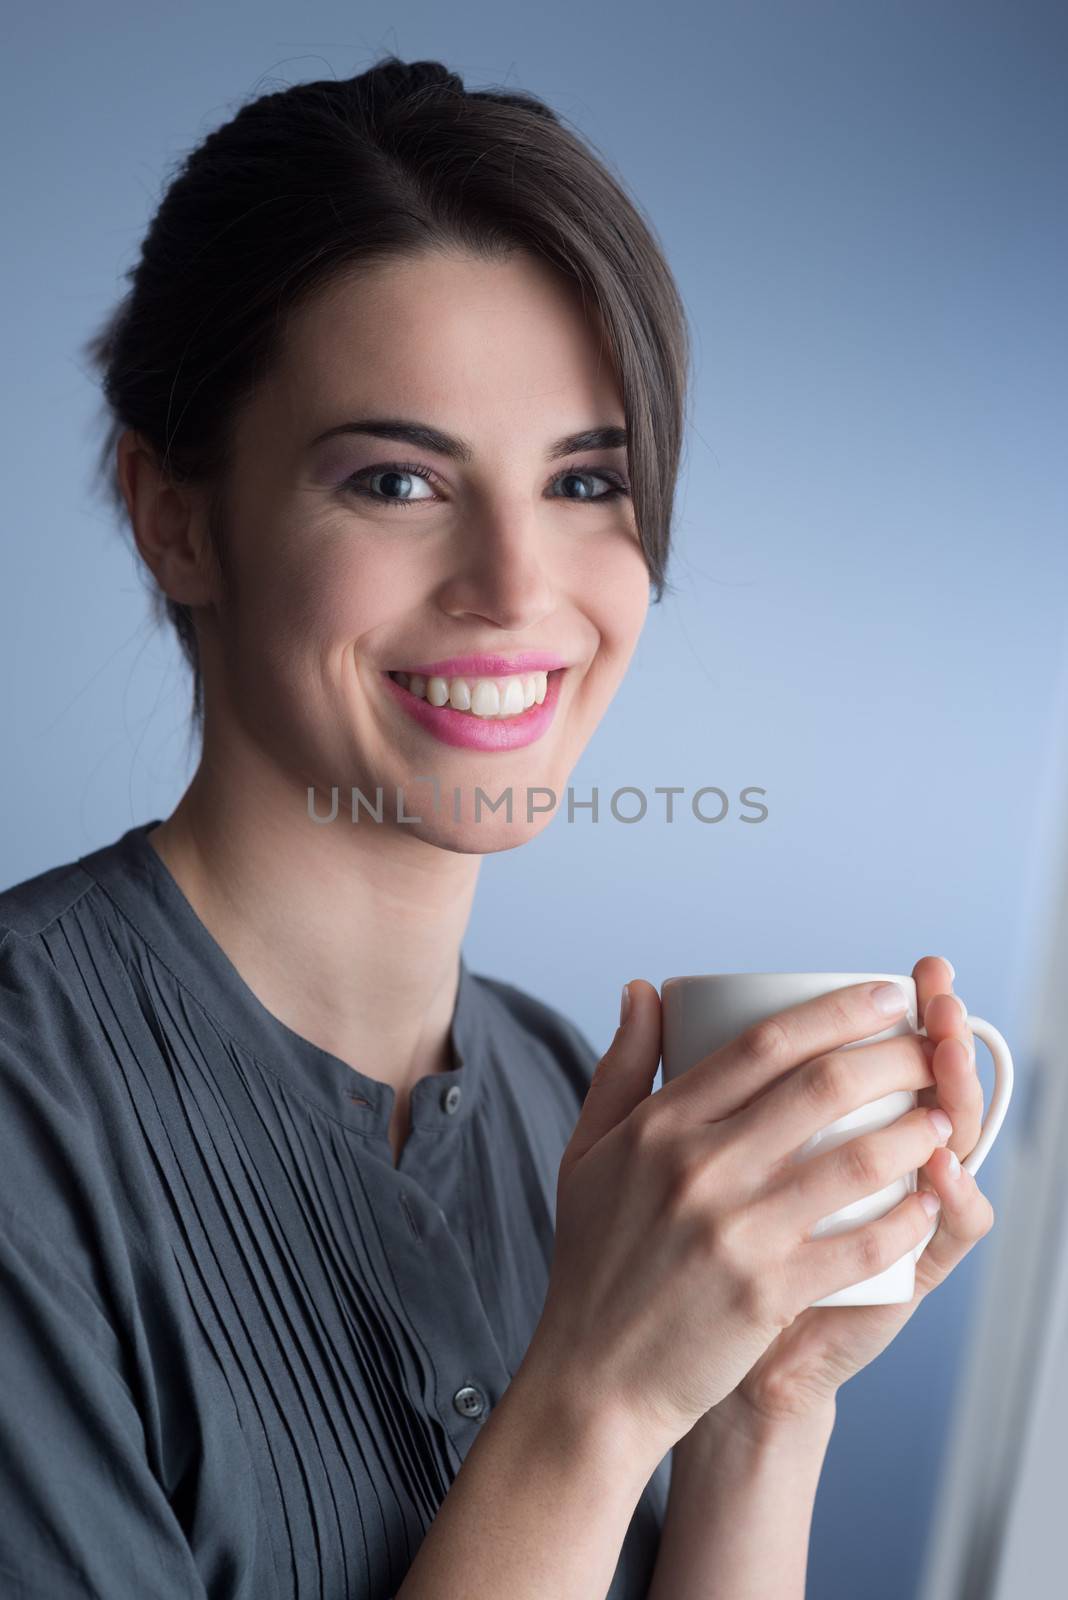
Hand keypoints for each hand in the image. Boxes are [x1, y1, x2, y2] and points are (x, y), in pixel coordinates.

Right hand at [528, 973, 956, 1466]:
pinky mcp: (767, 1294)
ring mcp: (737, 1232)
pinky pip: (860, 1244)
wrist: (594, 1379)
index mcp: (659, 1126)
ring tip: (939, 1120)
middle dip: (894, 1057)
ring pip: (856, 1158)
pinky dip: (906, 1218)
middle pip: (823, 1087)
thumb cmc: (596, 1261)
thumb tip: (644, 989)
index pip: (763, 1044)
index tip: (886, 998)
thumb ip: (622, 1066)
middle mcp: (699, 1169)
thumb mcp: (588, 1151)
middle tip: (928, 1050)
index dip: (837, 1011)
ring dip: (915, 1132)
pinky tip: (927, 1202)